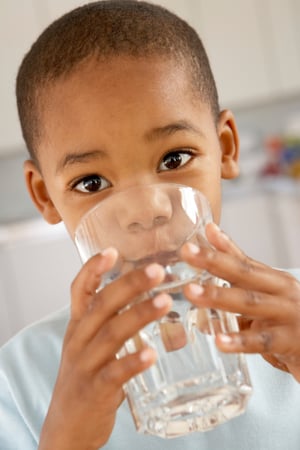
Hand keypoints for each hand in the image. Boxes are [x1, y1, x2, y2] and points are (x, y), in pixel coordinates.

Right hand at [39, 248, 171, 449]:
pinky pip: (115, 373)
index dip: (93, 269)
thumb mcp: (89, 342)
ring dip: (138, 316)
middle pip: (102, 305)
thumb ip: (109, 320)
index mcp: (78, 325)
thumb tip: (144, 292)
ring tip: (164, 302)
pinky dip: (133, 362)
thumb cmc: (87, 375)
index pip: (79, 290)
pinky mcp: (95, 390)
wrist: (67, 424)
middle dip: (130, 285)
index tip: (113, 251)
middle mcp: (79, 340)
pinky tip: (152, 354)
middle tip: (158, 270)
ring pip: (111, 334)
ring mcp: (86, 365)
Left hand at [181, 223, 299, 382]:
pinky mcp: (290, 341)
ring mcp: (288, 315)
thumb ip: (237, 269)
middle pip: (245, 274)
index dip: (215, 251)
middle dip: (214, 262)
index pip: (241, 261)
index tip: (189, 245)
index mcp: (272, 280)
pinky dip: (240, 341)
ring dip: (219, 296)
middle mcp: (281, 292)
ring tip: (192, 293)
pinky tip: (219, 341)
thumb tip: (207, 241)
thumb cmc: (288, 318)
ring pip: (250, 303)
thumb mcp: (266, 293)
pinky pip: (262, 341)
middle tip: (187, 254)